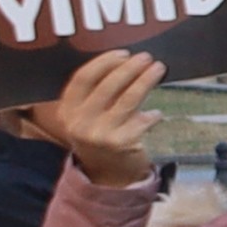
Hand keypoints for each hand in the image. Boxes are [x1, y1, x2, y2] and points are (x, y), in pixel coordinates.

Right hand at [45, 46, 163, 187]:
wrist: (106, 174)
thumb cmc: (100, 135)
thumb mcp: (87, 117)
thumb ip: (97, 94)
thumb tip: (126, 61)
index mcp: (67, 111)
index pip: (82, 79)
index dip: (104, 62)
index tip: (123, 53)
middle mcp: (79, 123)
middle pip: (107, 86)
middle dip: (129, 68)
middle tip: (146, 57)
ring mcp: (100, 134)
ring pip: (128, 100)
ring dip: (146, 81)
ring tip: (159, 68)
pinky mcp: (122, 144)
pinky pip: (143, 121)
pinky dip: (152, 115)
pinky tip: (157, 113)